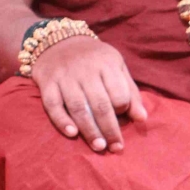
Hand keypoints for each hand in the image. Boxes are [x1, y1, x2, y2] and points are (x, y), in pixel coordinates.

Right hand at [32, 34, 147, 152]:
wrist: (57, 42)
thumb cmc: (93, 59)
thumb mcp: (116, 66)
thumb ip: (130, 91)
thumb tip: (142, 119)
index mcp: (107, 63)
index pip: (119, 93)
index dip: (123, 109)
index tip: (123, 119)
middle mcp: (85, 69)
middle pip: (100, 104)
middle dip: (110, 129)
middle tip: (115, 147)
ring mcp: (65, 76)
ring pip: (78, 108)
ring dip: (90, 130)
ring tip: (99, 147)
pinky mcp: (47, 83)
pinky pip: (53, 105)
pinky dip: (62, 121)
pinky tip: (72, 134)